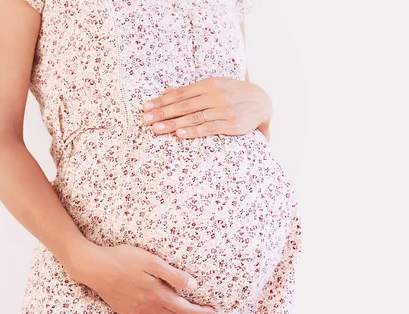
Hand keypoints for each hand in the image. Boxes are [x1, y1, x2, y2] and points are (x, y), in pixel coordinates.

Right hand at [67, 241, 215, 313]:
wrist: (94, 268)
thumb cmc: (123, 259)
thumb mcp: (151, 261)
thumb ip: (173, 274)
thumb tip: (194, 286)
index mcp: (157, 294)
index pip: (185, 309)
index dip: (200, 312)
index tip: (213, 311)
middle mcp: (148, 307)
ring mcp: (137, 311)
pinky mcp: (127, 311)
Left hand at [140, 76, 272, 139]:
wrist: (263, 101)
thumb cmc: (233, 94)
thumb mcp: (214, 86)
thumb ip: (191, 91)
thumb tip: (166, 91)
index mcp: (208, 84)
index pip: (180, 93)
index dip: (161, 101)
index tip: (145, 107)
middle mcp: (214, 95)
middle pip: (183, 105)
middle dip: (162, 113)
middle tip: (145, 120)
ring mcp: (223, 110)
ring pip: (193, 117)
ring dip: (173, 124)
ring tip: (156, 129)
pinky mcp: (230, 124)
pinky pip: (209, 128)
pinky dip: (194, 131)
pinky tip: (180, 134)